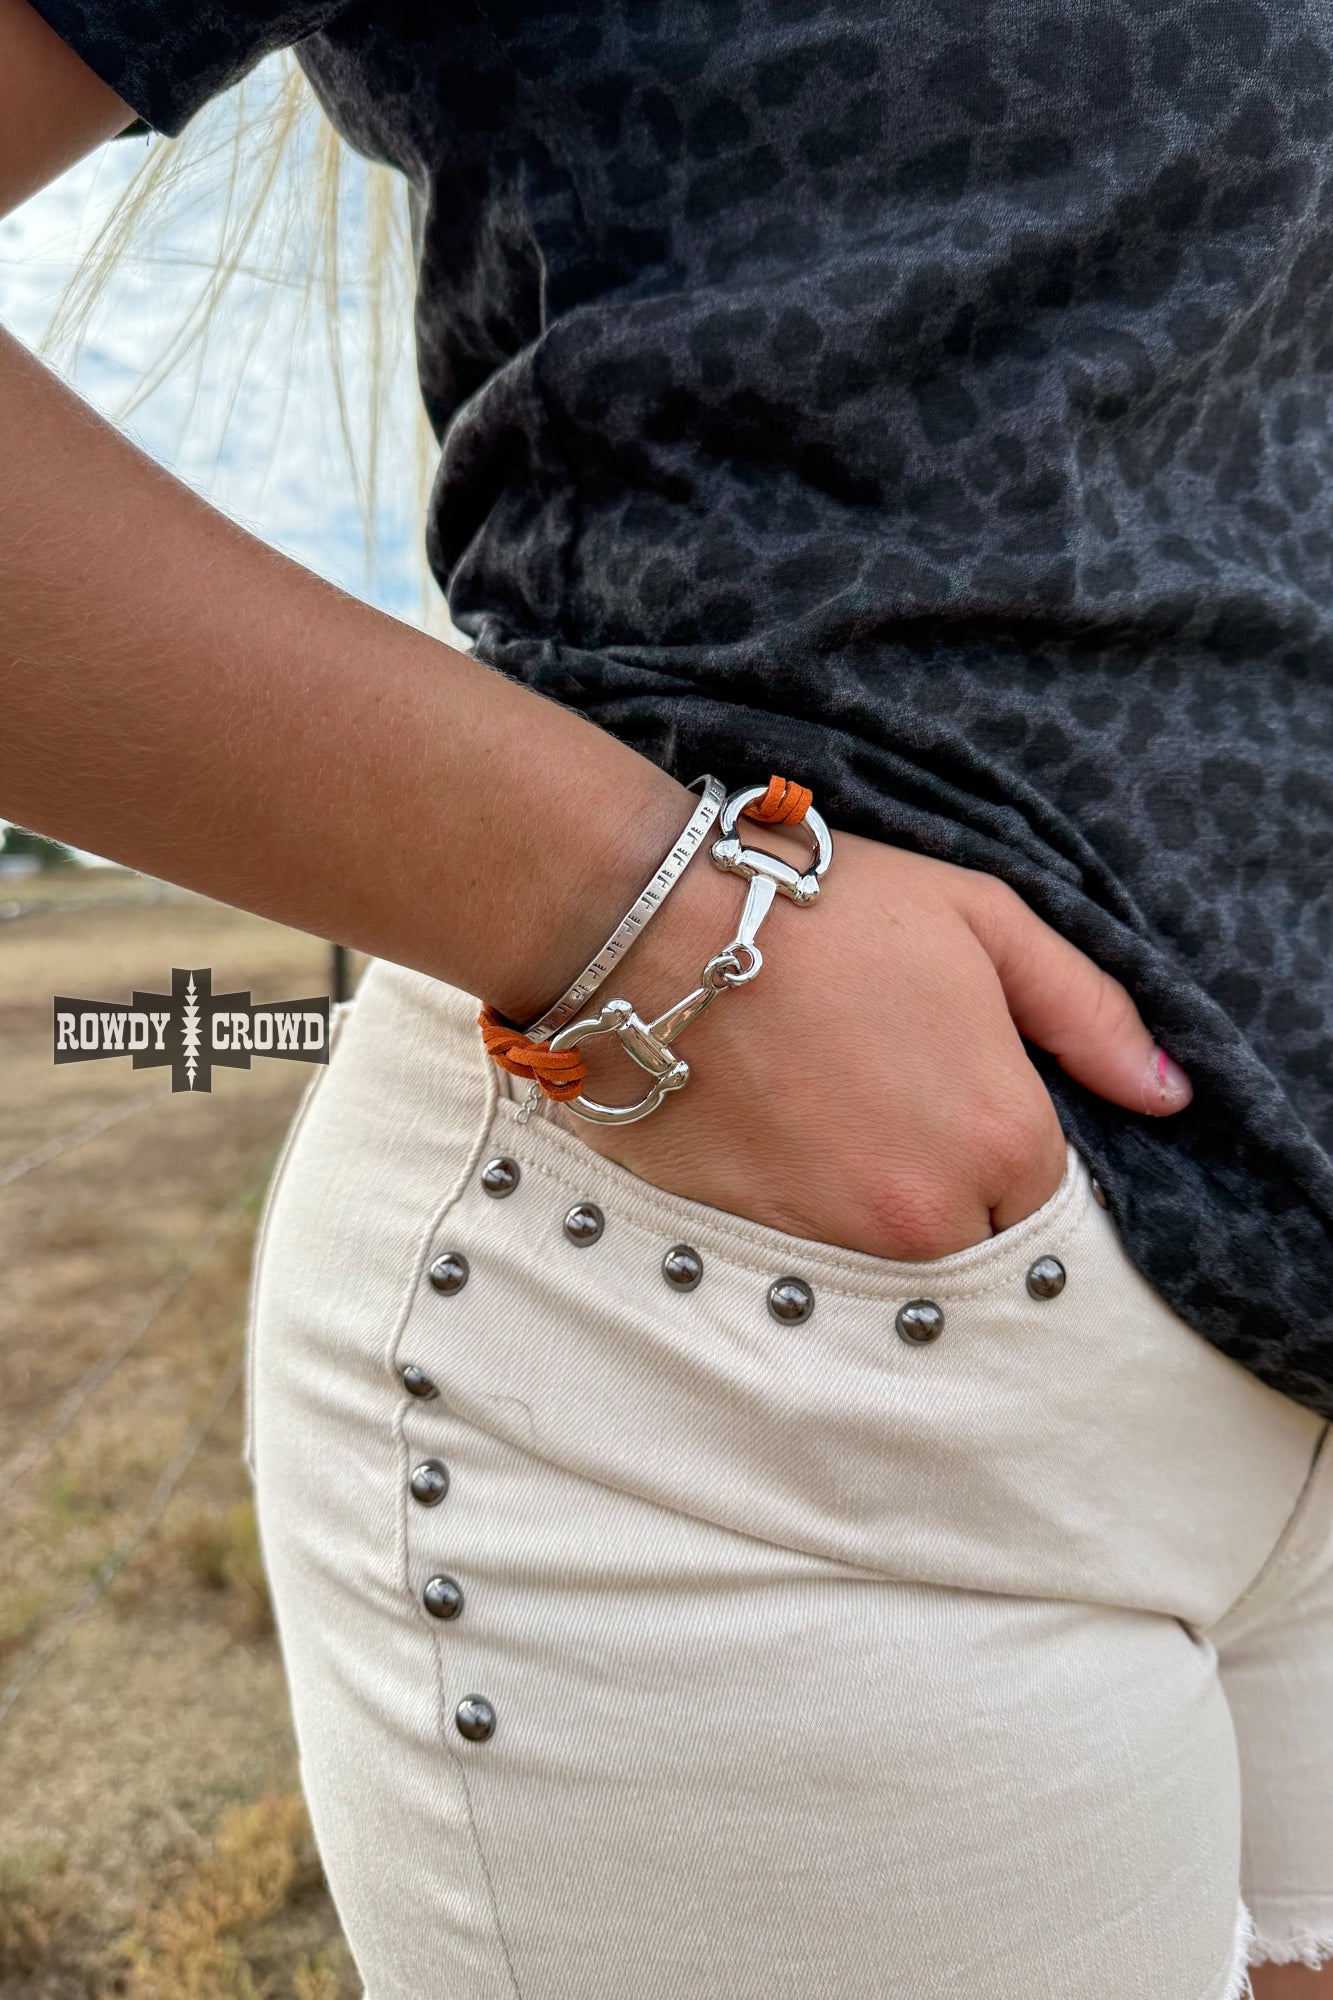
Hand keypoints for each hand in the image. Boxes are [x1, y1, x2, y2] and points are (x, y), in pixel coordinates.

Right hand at [562, 828, 1190, 1260]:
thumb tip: (1167, 1093)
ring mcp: (834, 1245)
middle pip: (974, 1242)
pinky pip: (808, 1261)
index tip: (963, 1093)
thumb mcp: (983, 921)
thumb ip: (1089, 1012)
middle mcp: (926, 1217)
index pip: (1049, 1201)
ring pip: (891, 1261)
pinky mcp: (751, 1251)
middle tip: (892, 1100)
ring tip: (828, 1112)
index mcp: (1001, 1141)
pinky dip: (803, 1214)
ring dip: (875, 1207)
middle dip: (951, 1187)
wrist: (651, 928)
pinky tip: (775, 1135)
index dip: (1010, 1146)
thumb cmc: (823, 911)